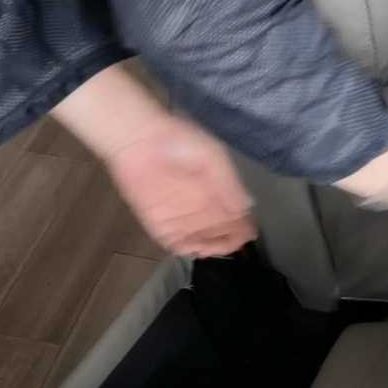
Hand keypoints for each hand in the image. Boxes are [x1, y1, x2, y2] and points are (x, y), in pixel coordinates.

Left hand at [52, 63, 254, 256]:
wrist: (140, 139)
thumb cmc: (181, 141)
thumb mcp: (213, 156)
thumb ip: (229, 184)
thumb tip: (247, 208)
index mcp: (216, 192)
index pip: (236, 218)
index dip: (243, 228)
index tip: (247, 233)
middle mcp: (200, 207)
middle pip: (219, 233)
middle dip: (227, 241)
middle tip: (228, 242)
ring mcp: (179, 216)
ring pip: (199, 241)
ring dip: (208, 248)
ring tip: (211, 247)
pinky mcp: (157, 221)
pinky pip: (174, 242)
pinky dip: (185, 249)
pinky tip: (194, 249)